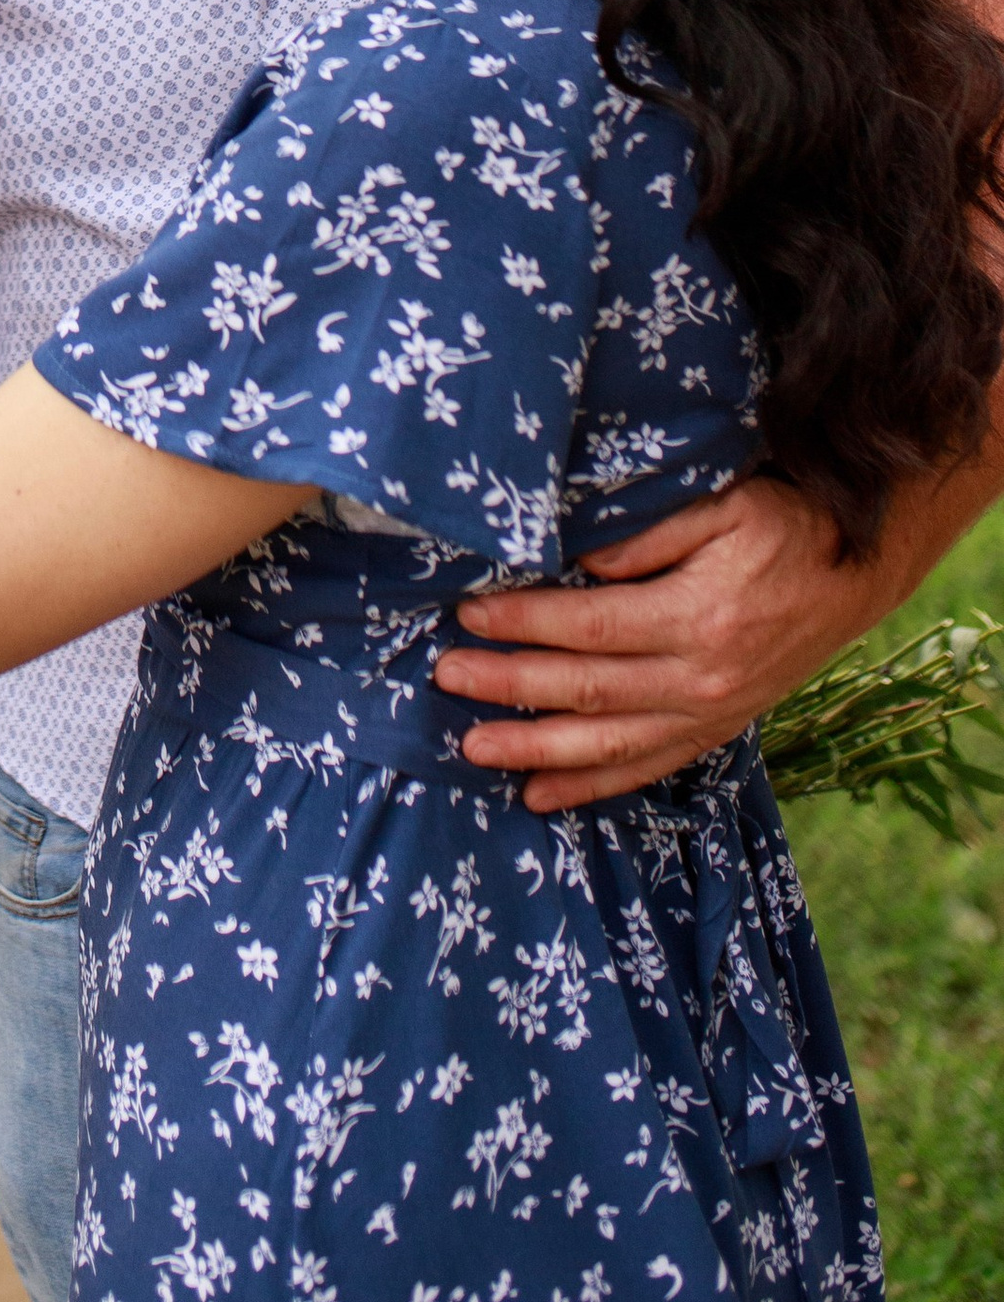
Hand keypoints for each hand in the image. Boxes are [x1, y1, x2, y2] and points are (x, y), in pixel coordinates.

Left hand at [432, 479, 896, 808]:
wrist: (857, 573)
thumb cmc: (783, 526)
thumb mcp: (724, 507)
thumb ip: (649, 536)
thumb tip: (578, 560)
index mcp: (695, 618)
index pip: (588, 626)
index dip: (524, 622)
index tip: (467, 614)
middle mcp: (699, 678)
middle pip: (586, 690)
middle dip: (508, 685)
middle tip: (445, 677)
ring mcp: (708, 712)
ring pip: (608, 744)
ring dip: (535, 748)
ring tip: (472, 748)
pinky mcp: (716, 728)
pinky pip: (647, 767)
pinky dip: (591, 785)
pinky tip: (539, 794)